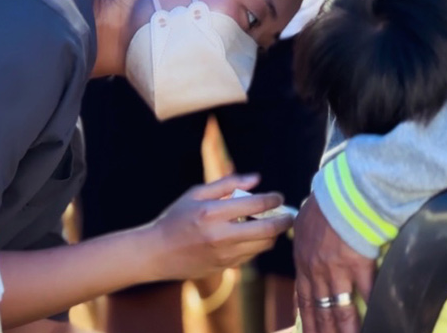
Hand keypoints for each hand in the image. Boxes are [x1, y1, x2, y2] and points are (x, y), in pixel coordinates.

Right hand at [149, 174, 293, 280]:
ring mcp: (224, 255)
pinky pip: (251, 255)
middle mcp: (220, 235)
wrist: (157, 253)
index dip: (273, 199)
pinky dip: (258, 244)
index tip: (278, 197)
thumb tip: (257, 178)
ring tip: (272, 223)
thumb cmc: (176, 218)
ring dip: (273, 234)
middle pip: (267, 230)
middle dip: (284, 220)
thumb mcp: (196, 193)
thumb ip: (228, 184)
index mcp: (212, 213)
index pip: (255, 205)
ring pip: (263, 245)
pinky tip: (253, 236)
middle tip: (289, 214)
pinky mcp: (225, 267)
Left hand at [294, 196, 376, 332]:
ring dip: (347, 330)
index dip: (308, 321)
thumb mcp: (304, 225)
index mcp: (303, 262)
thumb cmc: (324, 203)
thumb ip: (305, 243)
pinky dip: (373, 307)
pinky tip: (379, 318)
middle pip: (320, 311)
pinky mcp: (359, 263)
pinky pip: (367, 292)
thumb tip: (307, 250)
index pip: (304, 299)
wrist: (341, 191)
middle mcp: (317, 271)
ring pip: (342, 309)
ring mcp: (337, 269)